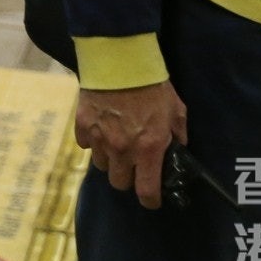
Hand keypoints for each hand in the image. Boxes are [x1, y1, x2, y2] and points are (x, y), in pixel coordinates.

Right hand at [75, 79, 186, 208]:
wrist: (121, 60)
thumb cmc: (153, 86)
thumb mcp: (176, 111)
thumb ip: (177, 135)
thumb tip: (177, 149)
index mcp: (148, 149)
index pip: (147, 191)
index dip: (150, 200)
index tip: (152, 197)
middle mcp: (122, 150)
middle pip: (119, 183)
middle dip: (127, 178)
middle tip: (133, 164)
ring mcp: (100, 138)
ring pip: (101, 165)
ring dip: (109, 159)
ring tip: (115, 144)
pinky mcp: (83, 125)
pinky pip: (86, 144)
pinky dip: (93, 141)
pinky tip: (101, 129)